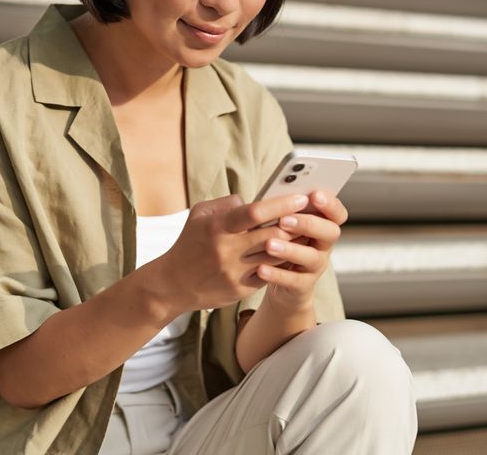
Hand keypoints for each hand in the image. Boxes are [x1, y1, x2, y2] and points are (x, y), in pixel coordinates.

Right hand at [154, 193, 310, 313]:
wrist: (172, 284)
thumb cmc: (190, 243)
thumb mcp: (200, 215)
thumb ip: (227, 203)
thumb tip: (254, 200)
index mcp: (218, 227)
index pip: (256, 212)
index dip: (282, 204)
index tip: (301, 197)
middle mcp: (228, 250)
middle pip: (273, 235)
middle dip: (296, 224)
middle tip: (313, 215)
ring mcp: (235, 272)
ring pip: (277, 256)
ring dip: (295, 244)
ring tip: (309, 232)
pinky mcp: (241, 289)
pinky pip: (270, 273)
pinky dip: (283, 262)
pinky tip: (293, 253)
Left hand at [258, 189, 347, 312]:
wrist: (281, 283)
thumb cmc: (282, 243)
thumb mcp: (282, 225)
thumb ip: (279, 210)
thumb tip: (253, 197)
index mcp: (322, 225)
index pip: (337, 213)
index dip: (330, 204)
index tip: (314, 194)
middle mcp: (324, 245)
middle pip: (330, 232)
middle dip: (308, 224)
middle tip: (284, 220)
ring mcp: (315, 266)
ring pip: (311, 257)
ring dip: (290, 249)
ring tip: (269, 245)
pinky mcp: (303, 285)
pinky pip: (294, 280)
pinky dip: (277, 275)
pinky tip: (261, 269)